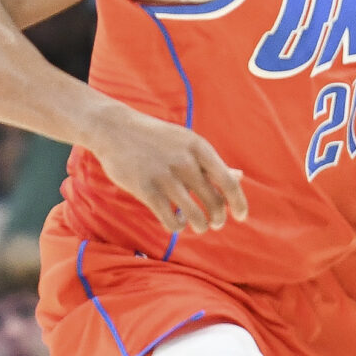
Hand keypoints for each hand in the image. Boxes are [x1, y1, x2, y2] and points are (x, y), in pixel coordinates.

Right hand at [88, 105, 247, 233]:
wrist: (114, 129)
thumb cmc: (156, 138)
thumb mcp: (187, 143)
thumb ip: (211, 163)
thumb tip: (239, 178)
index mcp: (200, 148)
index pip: (229, 183)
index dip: (239, 203)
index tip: (242, 216)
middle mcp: (185, 162)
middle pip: (215, 203)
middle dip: (218, 219)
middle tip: (216, 223)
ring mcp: (165, 177)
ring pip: (195, 216)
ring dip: (200, 226)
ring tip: (198, 226)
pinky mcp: (146, 190)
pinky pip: (171, 219)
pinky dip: (178, 226)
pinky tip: (177, 222)